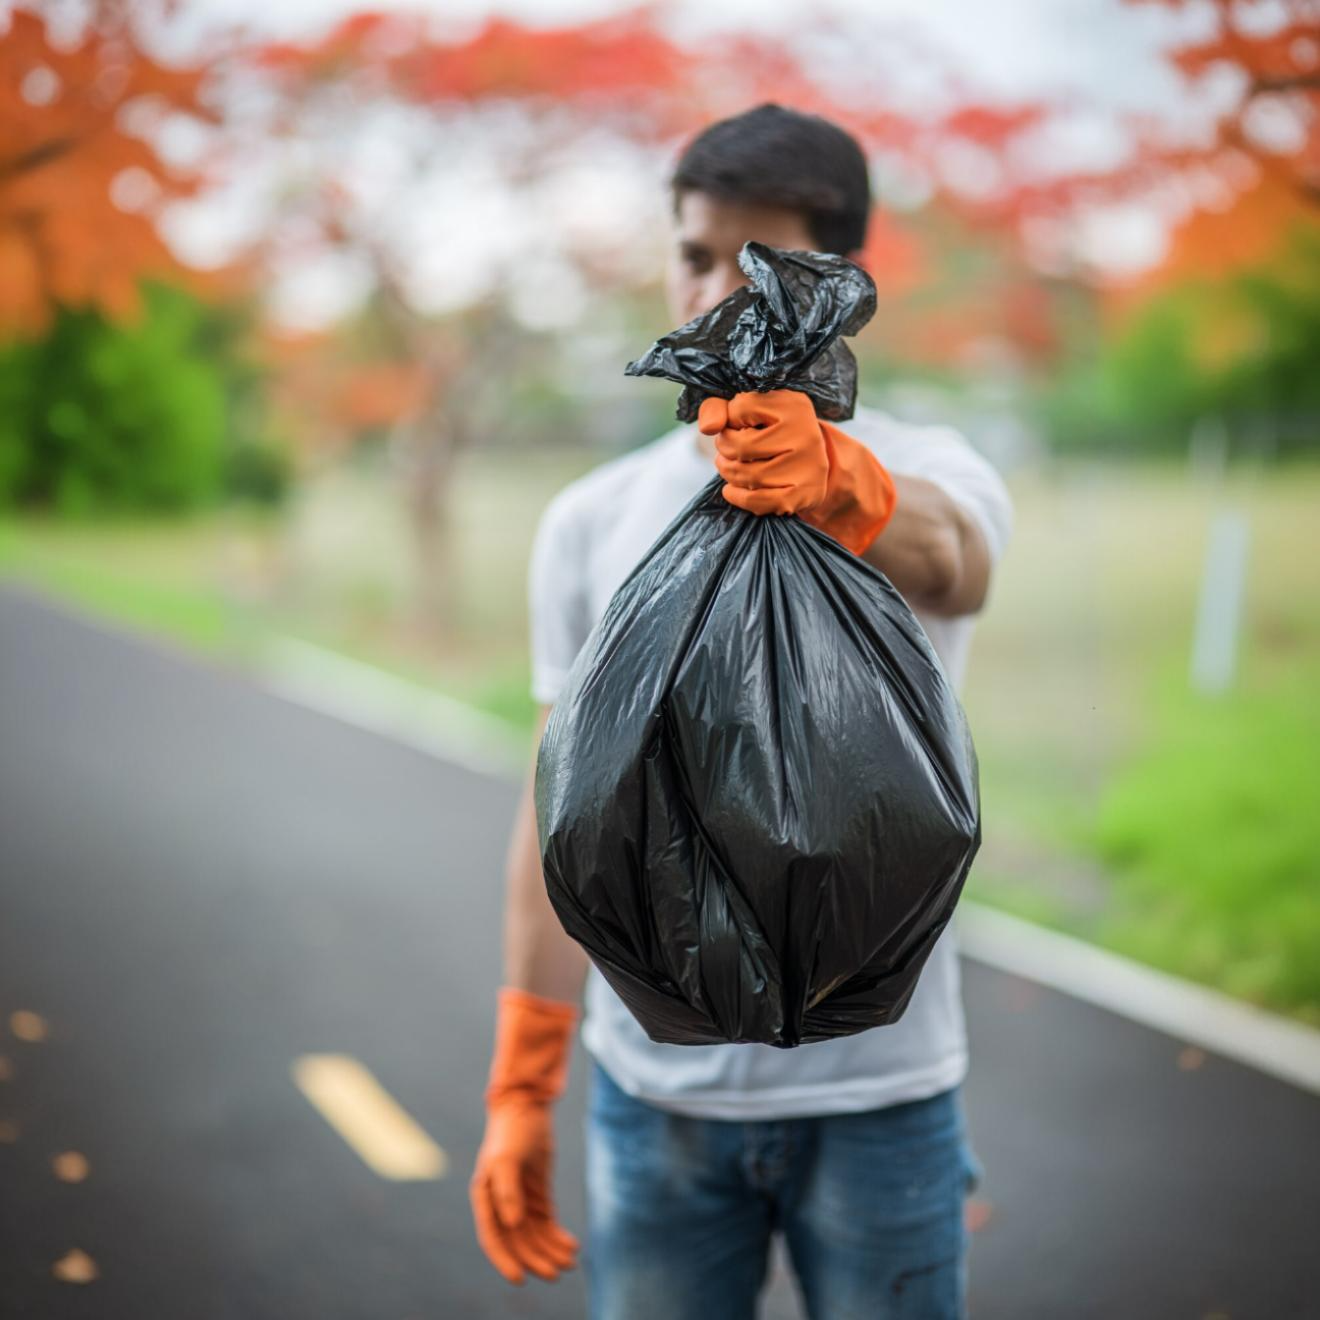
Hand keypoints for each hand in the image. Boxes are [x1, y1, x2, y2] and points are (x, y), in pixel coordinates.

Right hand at [471, 1096, 577, 1284]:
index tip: (520, 1278)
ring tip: (571, 1262)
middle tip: (558, 1272)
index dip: (504, 1260)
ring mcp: (520, 1199)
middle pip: (518, 1241)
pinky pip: (547, 1223)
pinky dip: (558, 1236)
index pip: (493, 1237)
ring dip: (551, 1251)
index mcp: (485, 1197)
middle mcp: (501, 1202)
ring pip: (534, 1235)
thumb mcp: (507, 1158)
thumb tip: (511, 1224)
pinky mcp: (537, 1193)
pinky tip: (572, 1245)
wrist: (527, 1104)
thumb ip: (507, 1191)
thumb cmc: (512, 1129)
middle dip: (536, 1259)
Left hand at [698, 389, 897, 554]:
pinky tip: (731, 490)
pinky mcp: (804, 493)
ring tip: (729, 466)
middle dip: (724, 449)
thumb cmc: (772, 430)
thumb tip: (708, 427)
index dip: (729, 419)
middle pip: (742, 446)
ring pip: (749, 476)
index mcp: (793, 405)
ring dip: (729, 473)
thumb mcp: (748, 410)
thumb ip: (717, 408)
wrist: (812, 460)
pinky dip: (738, 497)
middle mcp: (806, 433)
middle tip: (726, 450)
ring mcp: (808, 466)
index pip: (741, 408)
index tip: (736, 425)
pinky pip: (760, 500)